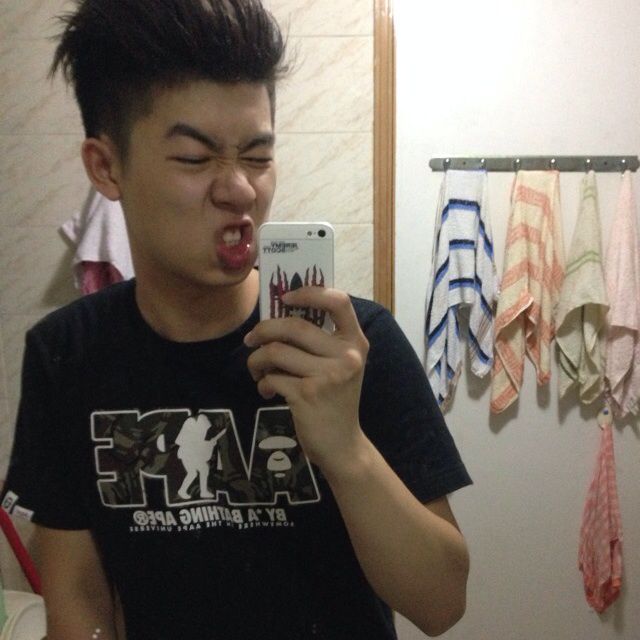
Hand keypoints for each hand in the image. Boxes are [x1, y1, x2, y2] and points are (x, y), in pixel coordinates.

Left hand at [244, 287, 368, 469]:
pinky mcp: (308, 395)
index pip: (339, 301)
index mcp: (356, 342)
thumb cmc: (336, 399)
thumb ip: (321, 340)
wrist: (342, 444)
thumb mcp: (340, 365)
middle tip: (251, 340)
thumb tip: (278, 313)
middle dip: (264, 330)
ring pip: (276, 351)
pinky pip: (272, 377)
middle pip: (294, 326)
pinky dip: (263, 382)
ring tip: (257, 370)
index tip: (285, 298)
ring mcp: (328, 376)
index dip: (309, 292)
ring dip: (257, 360)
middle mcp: (346, 356)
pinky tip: (268, 391)